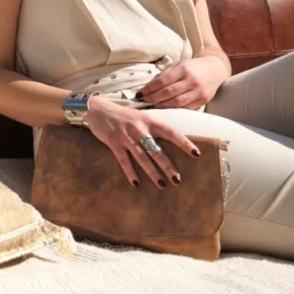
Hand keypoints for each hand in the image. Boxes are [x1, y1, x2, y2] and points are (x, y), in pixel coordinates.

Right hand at [85, 96, 200, 187]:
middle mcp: (139, 128)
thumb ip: (153, 126)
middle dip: (168, 166)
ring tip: (162, 184)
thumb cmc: (122, 114)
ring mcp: (126, 136)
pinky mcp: (113, 142)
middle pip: (157, 150)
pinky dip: (130, 173)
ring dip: (152, 172)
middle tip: (177, 179)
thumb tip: (171, 138)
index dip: (184, 143)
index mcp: (149, 120)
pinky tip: (136, 184)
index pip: (171, 132)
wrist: (97, 108)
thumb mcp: (141, 115)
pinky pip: (124, 161)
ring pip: (142, 157)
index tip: (196, 154)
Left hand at [137, 56, 227, 109]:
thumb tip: (147, 87)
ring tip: (152, 106)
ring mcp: (198, 91)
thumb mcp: (178, 65)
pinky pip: (186, 107)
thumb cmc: (192, 67)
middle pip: (168, 93)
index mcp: (183, 69)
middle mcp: (191, 80)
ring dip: (162, 106)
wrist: (215, 69)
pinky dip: (174, 109)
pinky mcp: (203, 100)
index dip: (149, 89)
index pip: (162, 81)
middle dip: (153, 98)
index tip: (139, 94)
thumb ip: (164, 75)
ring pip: (176, 102)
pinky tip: (165, 109)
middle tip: (143, 101)